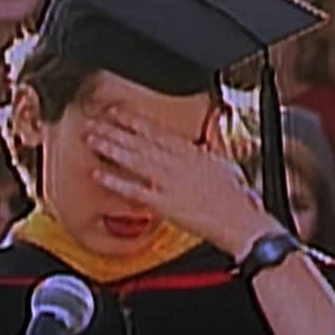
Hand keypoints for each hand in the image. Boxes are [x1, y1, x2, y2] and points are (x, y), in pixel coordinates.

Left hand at [86, 108, 282, 257]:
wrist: (243, 222)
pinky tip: (99, 174)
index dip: (135, 121)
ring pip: (135, 160)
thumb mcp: (227, 164)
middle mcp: (179, 163)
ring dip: (111, 148)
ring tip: (92, 139)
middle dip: (116, 130)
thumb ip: (211, 148)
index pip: (158, 131)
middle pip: (141, 142)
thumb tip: (207, 136)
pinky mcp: (165, 204)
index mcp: (193, 153)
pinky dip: (116, 182)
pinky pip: (135, 191)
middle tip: (94, 121)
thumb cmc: (239, 199)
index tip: (117, 112)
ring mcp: (171, 182)